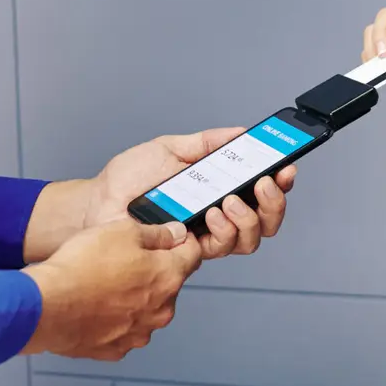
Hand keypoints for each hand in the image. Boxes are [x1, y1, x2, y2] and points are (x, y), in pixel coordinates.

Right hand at [21, 219, 202, 360]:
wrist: (47, 305)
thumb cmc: (81, 266)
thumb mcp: (122, 230)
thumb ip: (156, 233)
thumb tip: (176, 234)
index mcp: (169, 277)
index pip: (193, 254)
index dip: (181, 241)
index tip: (168, 237)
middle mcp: (161, 310)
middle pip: (169, 283)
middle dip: (153, 271)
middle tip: (122, 259)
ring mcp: (139, 333)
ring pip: (146, 308)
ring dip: (134, 297)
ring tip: (103, 283)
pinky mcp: (116, 348)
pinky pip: (123, 329)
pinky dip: (114, 318)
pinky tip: (94, 305)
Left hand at [89, 128, 295, 259]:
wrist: (99, 202)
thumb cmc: (130, 179)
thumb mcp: (171, 148)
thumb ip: (207, 142)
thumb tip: (240, 132)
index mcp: (218, 187)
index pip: (259, 189)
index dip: (280, 181)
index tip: (286, 166)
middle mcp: (218, 214)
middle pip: (266, 219)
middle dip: (275, 203)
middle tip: (265, 184)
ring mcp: (205, 234)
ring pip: (250, 239)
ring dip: (250, 217)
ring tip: (231, 200)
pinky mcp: (189, 252)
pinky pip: (220, 247)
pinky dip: (224, 230)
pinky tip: (213, 212)